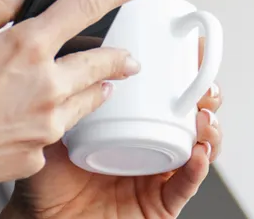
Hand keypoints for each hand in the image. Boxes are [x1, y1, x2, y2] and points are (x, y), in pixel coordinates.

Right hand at [0, 0, 147, 195]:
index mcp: (22, 49)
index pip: (83, 7)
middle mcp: (43, 89)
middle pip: (102, 63)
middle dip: (119, 55)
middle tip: (125, 54)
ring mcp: (43, 128)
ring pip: (86, 101)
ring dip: (92, 88)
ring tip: (88, 84)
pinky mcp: (35, 157)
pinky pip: (54, 133)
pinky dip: (50, 121)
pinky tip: (27, 118)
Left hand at [6, 38, 223, 217]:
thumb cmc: (45, 178)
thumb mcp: (53, 126)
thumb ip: (61, 96)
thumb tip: (65, 53)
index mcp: (124, 125)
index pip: (158, 95)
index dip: (176, 74)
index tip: (187, 50)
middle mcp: (145, 146)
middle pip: (185, 116)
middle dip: (201, 95)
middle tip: (202, 80)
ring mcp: (155, 174)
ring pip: (195, 147)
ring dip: (207, 129)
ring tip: (202, 113)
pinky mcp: (159, 203)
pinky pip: (184, 186)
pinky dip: (196, 169)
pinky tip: (198, 153)